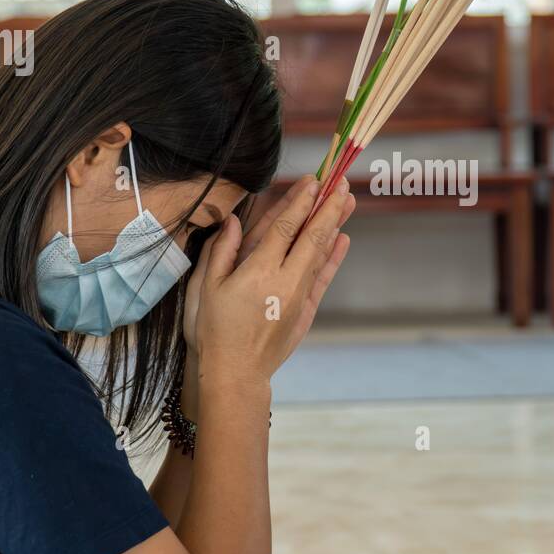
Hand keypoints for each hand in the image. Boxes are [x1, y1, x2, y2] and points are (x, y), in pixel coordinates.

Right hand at [185, 175, 352, 404]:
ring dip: (335, 224)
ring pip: (321, 252)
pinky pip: (323, 278)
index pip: (284, 227)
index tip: (313, 180)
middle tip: (340, 180)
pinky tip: (343, 239)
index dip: (300, 201)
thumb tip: (233, 220)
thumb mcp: (205, 288)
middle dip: (327, 205)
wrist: (234, 373)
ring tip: (348, 200)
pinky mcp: (305, 311)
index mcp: (257, 270)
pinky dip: (334, 257)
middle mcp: (284, 280)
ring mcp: (298, 296)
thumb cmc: (212, 331)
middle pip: (312, 234)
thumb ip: (221, 251)